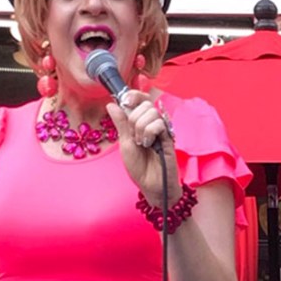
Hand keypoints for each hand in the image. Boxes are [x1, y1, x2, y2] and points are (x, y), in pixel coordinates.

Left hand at [106, 90, 180, 204]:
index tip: (126, 101)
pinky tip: (150, 144)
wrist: (150, 184)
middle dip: (134, 119)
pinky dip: (150, 133)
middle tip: (134, 136)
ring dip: (141, 128)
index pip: (139, 99)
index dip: (133, 95)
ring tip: (142, 143)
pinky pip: (159, 123)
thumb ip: (120, 123)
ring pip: (151, 112)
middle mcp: (152, 123)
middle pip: (144, 104)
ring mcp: (162, 128)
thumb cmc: (138, 167)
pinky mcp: (169, 135)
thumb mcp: (124, 142)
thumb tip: (111, 104)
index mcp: (140, 122)